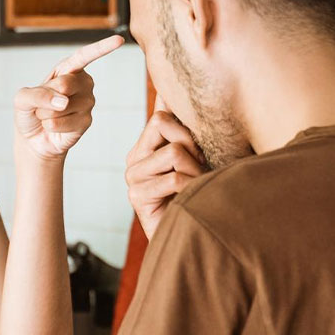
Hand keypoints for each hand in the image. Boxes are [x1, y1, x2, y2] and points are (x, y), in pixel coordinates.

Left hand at [14, 35, 123, 159]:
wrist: (33, 138)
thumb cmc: (30, 112)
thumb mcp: (22, 98)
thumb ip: (36, 95)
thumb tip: (63, 102)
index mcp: (68, 69)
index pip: (84, 56)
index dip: (101, 48)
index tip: (119, 40)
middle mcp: (83, 82)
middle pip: (65, 84)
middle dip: (46, 97)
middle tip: (43, 104)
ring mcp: (87, 102)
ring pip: (62, 106)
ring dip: (46, 114)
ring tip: (48, 116)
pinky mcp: (87, 121)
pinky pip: (63, 123)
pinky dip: (51, 126)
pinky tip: (53, 126)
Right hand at [125, 98, 208, 238]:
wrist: (190, 240)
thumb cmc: (198, 199)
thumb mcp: (198, 160)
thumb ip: (189, 133)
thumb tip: (185, 94)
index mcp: (146, 147)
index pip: (158, 112)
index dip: (175, 104)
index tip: (185, 97)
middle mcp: (134, 158)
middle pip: (163, 122)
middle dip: (192, 142)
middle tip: (202, 165)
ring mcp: (132, 176)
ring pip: (174, 151)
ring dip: (196, 169)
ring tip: (200, 185)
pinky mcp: (137, 195)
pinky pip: (174, 178)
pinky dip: (192, 186)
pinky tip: (193, 197)